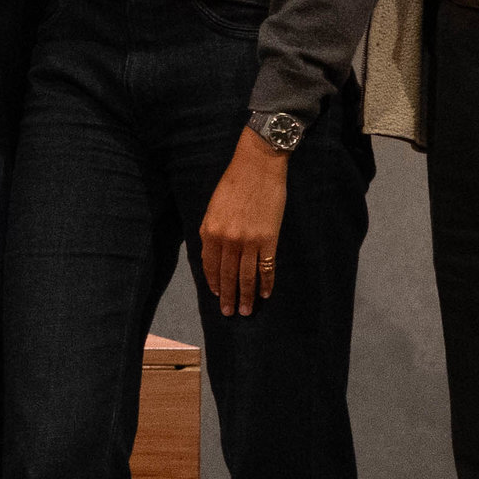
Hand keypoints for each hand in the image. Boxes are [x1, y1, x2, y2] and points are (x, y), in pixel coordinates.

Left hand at [196, 129, 287, 316]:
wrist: (258, 166)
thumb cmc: (233, 183)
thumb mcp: (213, 207)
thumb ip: (211, 231)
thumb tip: (213, 253)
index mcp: (211, 231)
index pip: (210, 265)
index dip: (214, 282)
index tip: (216, 294)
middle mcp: (228, 240)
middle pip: (227, 275)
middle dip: (227, 296)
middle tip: (229, 312)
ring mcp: (249, 241)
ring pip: (246, 276)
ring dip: (245, 296)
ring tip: (245, 310)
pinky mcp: (268, 239)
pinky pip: (266, 267)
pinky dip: (265, 283)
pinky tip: (264, 294)